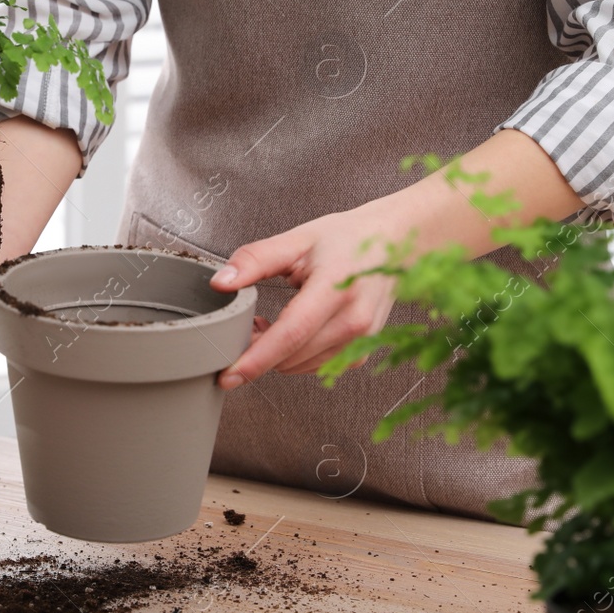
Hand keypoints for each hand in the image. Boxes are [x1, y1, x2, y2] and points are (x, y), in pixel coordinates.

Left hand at [208, 202, 398, 389]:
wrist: (393, 243)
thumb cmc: (346, 239)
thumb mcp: (296, 240)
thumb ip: (255, 260)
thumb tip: (220, 283)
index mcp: (335, 288)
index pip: (291, 334)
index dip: (257, 358)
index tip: (228, 373)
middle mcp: (353, 320)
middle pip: (292, 356)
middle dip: (258, 351)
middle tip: (246, 324)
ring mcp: (361, 339)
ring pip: (301, 366)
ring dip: (276, 355)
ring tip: (269, 323)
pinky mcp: (361, 352)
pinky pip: (316, 366)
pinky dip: (295, 356)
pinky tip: (292, 331)